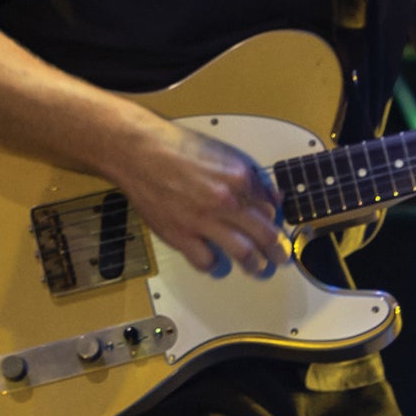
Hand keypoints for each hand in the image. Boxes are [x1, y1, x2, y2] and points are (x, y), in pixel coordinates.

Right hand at [108, 115, 283, 278]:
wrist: (136, 151)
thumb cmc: (173, 147)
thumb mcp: (220, 152)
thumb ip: (247, 176)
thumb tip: (268, 195)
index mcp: (239, 178)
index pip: (270, 208)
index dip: (274, 220)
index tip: (274, 227)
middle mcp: (226, 200)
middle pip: (264, 234)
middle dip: (277, 250)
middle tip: (280, 256)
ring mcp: (204, 220)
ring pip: (243, 252)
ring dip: (254, 264)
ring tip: (257, 268)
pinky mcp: (180, 234)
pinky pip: (206, 260)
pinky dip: (213, 264)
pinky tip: (213, 261)